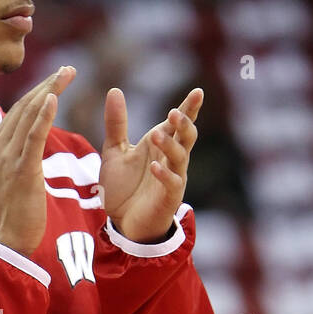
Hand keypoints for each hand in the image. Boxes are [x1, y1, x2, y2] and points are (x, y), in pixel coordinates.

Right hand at [0, 64, 75, 255]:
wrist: (6, 242)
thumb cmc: (12, 214)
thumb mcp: (8, 178)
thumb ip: (14, 156)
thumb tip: (24, 140)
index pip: (17, 112)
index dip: (38, 92)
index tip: (57, 78)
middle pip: (24, 107)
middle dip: (47, 84)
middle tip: (68, 69)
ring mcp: (7, 158)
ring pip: (29, 115)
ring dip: (50, 90)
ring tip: (67, 73)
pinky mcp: (22, 170)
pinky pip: (34, 136)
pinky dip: (43, 115)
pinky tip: (54, 97)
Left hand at [99, 87, 201, 242]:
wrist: (122, 223)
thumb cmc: (124, 187)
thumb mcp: (115, 151)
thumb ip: (116, 123)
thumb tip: (114, 90)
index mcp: (161, 144)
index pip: (179, 123)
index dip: (190, 108)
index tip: (198, 91)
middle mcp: (171, 159)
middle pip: (186, 137)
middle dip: (184, 124)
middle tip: (174, 113)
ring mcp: (172, 177)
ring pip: (180, 157)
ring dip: (170, 146)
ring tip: (157, 135)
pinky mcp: (168, 197)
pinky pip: (172, 184)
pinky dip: (164, 175)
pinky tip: (154, 167)